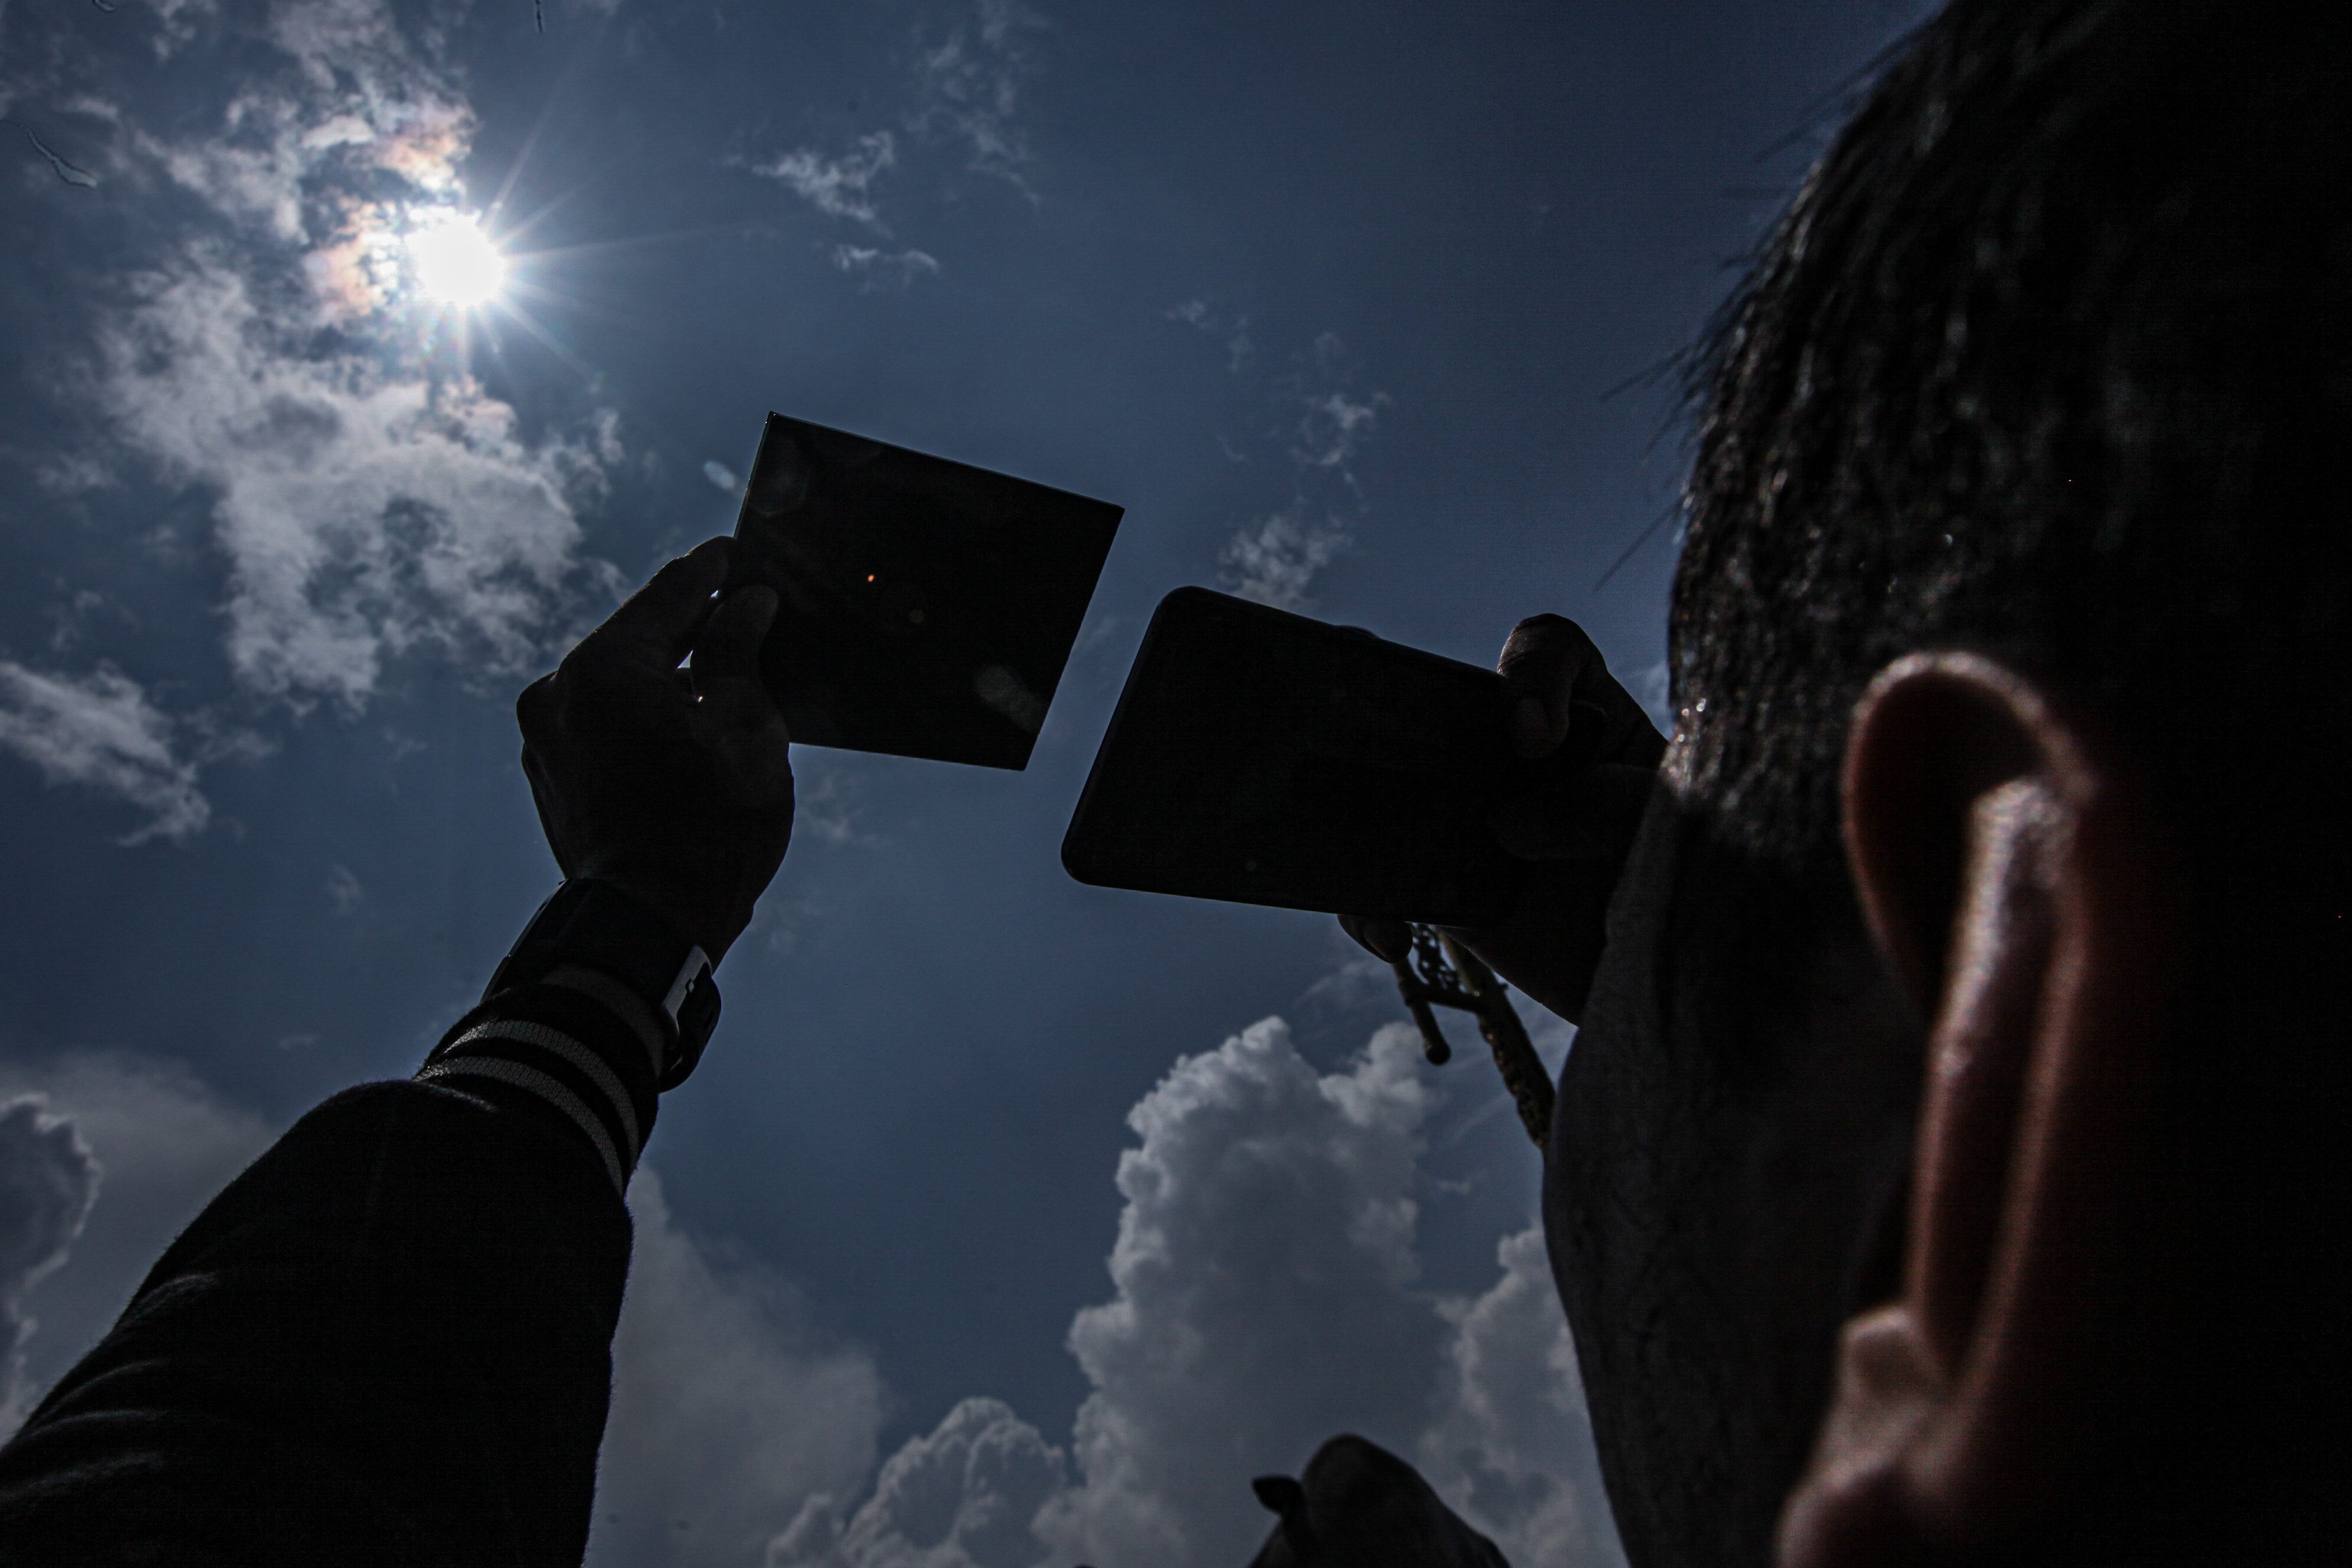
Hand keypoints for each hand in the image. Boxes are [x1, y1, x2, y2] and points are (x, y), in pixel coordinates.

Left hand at [516, 537, 793, 964]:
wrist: (652, 926)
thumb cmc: (709, 824)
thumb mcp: (745, 726)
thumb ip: (738, 652)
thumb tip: (746, 604)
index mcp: (603, 667)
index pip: (667, 596)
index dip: (709, 572)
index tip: (731, 553)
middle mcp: (558, 695)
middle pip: (636, 641)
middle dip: (690, 629)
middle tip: (735, 612)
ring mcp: (546, 743)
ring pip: (618, 689)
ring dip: (666, 681)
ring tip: (720, 682)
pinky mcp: (552, 784)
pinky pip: (603, 729)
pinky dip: (642, 720)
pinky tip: (684, 733)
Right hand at [1339, 613, 1665, 1024]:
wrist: (1677, 988)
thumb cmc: (1702, 886)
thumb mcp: (1690, 830)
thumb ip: (1620, 805)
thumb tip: (1511, 820)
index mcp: (1593, 715)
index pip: (1552, 652)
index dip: (1533, 675)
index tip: (1538, 742)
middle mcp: (1524, 757)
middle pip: (1448, 702)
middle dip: (1408, 708)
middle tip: (1396, 736)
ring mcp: (1477, 820)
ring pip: (1398, 786)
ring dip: (1373, 806)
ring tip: (1377, 844)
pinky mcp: (1447, 890)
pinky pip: (1381, 882)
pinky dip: (1367, 904)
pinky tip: (1394, 937)